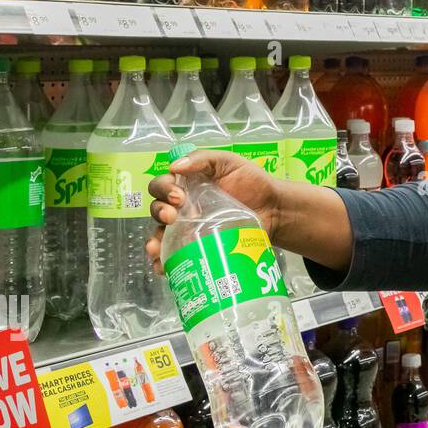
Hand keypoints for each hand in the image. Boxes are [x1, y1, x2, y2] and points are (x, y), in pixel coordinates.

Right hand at [146, 150, 279, 271]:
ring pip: (161, 235)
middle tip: (172, 216)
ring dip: (153, 242)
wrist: (274, 210)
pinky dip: (164, 263)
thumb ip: (204, 159)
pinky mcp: (199, 247)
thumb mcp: (229, 162)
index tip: (178, 196)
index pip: (162, 185)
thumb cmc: (252, 182)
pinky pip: (175, 256)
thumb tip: (175, 166)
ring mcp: (189, 229)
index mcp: (186, 185)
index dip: (163, 189)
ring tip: (156, 248)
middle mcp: (183, 207)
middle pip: (157, 209)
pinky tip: (162, 268)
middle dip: (159, 212)